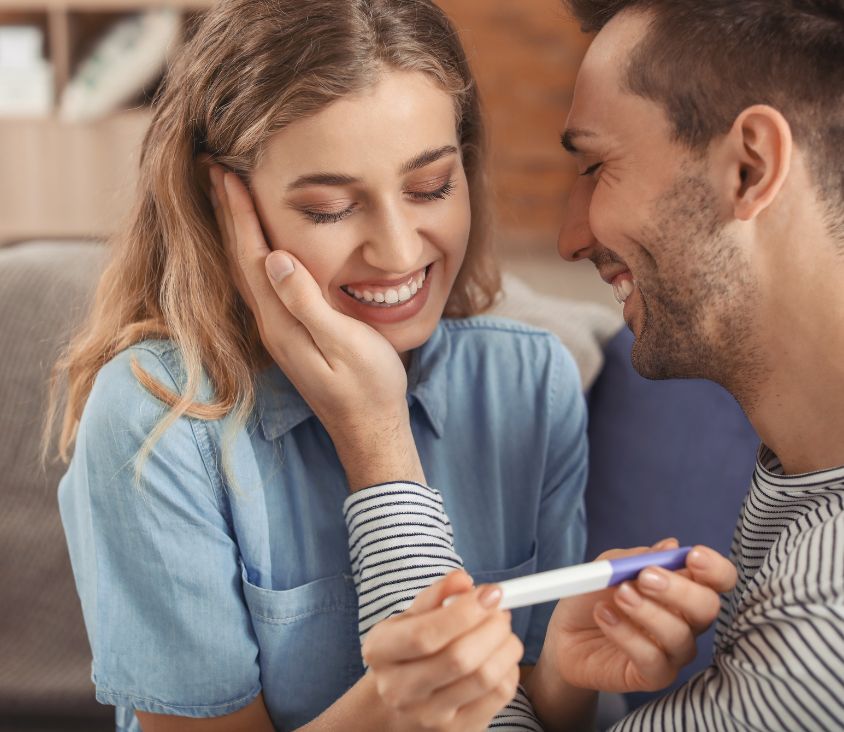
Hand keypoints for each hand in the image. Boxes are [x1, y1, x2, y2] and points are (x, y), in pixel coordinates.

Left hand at [208, 165, 422, 487]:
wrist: (370, 430)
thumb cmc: (368, 387)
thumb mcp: (344, 343)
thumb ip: (308, 302)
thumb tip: (274, 258)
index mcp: (281, 322)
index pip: (253, 257)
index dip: (239, 214)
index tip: (224, 173)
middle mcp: (271, 325)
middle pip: (241, 261)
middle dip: (228, 214)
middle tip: (213, 171)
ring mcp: (279, 332)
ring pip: (248, 272)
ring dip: (236, 232)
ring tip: (228, 199)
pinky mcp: (290, 336)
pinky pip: (262, 285)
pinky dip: (253, 255)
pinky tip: (259, 246)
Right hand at [363, 571, 522, 731]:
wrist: (396, 705)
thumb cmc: (408, 651)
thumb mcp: (409, 618)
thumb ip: (435, 596)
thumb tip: (463, 581)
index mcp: (381, 651)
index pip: (425, 634)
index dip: (464, 612)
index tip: (491, 593)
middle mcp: (399, 689)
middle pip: (459, 658)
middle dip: (492, 627)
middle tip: (501, 612)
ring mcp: (428, 717)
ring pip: (484, 678)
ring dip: (506, 646)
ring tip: (503, 631)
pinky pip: (498, 696)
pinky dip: (509, 669)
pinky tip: (502, 656)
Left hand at [537, 539, 736, 694]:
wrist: (564, 634)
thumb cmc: (593, 595)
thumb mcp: (609, 567)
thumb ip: (638, 558)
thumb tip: (670, 546)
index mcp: (684, 588)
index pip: (718, 580)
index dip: (715, 568)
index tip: (693, 556)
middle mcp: (686, 621)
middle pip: (708, 608)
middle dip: (678, 589)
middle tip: (644, 577)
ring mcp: (673, 651)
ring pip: (679, 635)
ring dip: (646, 611)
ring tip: (618, 595)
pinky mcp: (653, 676)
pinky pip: (652, 659)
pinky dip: (626, 634)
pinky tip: (604, 616)